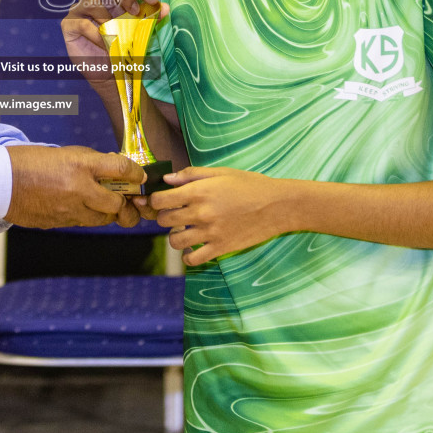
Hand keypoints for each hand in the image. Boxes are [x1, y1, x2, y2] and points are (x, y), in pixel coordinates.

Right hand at [5, 145, 144, 228]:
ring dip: (107, 212)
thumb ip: (90, 163)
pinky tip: (77, 206)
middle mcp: (79, 189)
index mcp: (80, 165)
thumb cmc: (28, 161)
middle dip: (124, 203)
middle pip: (117, 204)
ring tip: (102, 203)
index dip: (136, 174)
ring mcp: (69, 210)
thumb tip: (112, 172)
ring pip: (102, 219)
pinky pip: (81, 223)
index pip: (122, 170)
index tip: (138, 177)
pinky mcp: (59, 223)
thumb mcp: (64, 153)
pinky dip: (85, 216)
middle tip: (124, 198)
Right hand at [60, 0, 168, 87]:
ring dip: (109, 18)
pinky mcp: (69, 24)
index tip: (153, 1)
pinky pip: (83, 24)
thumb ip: (150, 18)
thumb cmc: (123, 46)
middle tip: (134, 11)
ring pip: (92, 1)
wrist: (109, 71)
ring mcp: (78, 8)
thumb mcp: (140, 30)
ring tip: (119, 33)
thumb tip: (164, 8)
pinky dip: (98, 35)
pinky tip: (107, 45)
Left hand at [149, 167, 301, 265]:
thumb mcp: (221, 173)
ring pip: (174, 241)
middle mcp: (200, 213)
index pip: (160, 200)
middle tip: (174, 213)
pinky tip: (193, 247)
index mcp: (198, 192)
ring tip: (184, 230)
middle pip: (164, 220)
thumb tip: (168, 179)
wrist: (277, 206)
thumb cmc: (250, 185)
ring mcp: (209, 233)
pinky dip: (188, 255)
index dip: (155, 200)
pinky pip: (193, 259)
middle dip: (164, 216)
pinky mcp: (220, 248)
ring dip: (175, 235)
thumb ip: (191, 175)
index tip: (162, 200)